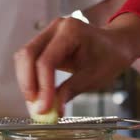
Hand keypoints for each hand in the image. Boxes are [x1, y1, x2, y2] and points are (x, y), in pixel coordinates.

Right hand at [13, 14, 139, 112]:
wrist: (115, 45)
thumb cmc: (109, 57)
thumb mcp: (94, 77)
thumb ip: (70, 91)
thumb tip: (53, 111)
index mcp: (71, 31)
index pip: (46, 61)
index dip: (42, 87)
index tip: (43, 108)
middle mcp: (55, 28)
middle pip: (28, 55)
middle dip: (28, 84)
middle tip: (34, 107)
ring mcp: (47, 33)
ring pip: (24, 57)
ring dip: (26, 82)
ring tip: (37, 103)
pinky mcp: (44, 42)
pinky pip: (29, 60)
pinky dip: (30, 77)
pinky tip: (38, 93)